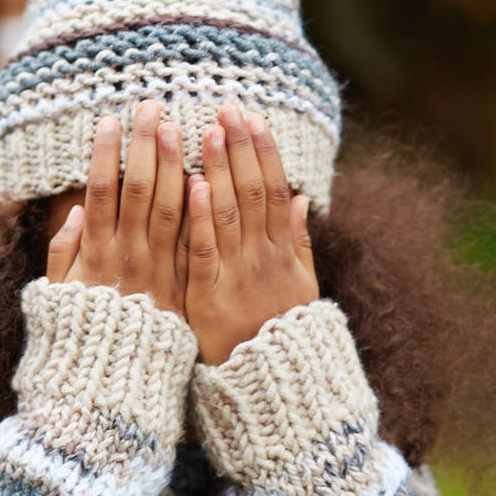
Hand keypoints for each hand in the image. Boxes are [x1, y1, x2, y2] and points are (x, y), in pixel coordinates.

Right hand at [45, 102, 188, 314]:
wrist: (114, 380)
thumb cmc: (81, 332)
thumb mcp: (58, 293)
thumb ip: (63, 251)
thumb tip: (77, 211)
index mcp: (94, 253)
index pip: (101, 191)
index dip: (105, 153)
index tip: (110, 120)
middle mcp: (128, 255)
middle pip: (140, 189)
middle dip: (145, 145)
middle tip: (152, 106)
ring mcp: (159, 269)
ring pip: (173, 206)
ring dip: (177, 163)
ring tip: (180, 126)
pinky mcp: (185, 285)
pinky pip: (196, 241)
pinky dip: (203, 209)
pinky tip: (208, 176)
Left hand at [184, 104, 319, 364]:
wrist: (272, 387)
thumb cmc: (278, 334)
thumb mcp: (299, 286)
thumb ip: (298, 241)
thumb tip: (300, 196)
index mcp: (281, 251)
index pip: (271, 188)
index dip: (261, 151)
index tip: (250, 117)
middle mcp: (262, 257)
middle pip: (253, 192)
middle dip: (239, 148)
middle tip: (226, 108)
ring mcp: (237, 276)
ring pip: (229, 213)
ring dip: (219, 170)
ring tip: (208, 132)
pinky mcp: (209, 297)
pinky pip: (205, 252)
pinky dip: (202, 219)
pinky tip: (196, 187)